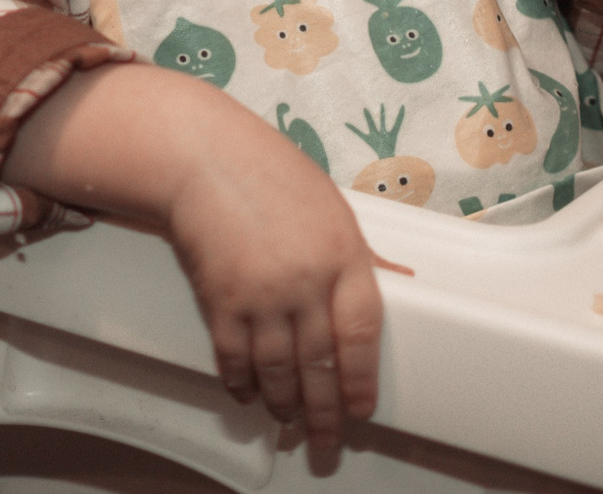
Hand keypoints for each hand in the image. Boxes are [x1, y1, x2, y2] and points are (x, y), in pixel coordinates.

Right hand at [166, 120, 395, 446]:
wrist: (202, 157)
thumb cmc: (269, 172)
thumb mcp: (333, 206)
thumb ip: (363, 252)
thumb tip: (401, 277)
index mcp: (343, 254)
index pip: (361, 335)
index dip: (361, 381)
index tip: (361, 409)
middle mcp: (304, 280)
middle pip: (319, 365)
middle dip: (323, 414)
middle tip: (326, 444)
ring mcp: (260, 293)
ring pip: (277, 370)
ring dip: (283, 404)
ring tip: (288, 423)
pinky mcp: (220, 299)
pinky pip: (234, 357)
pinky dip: (241, 383)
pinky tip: (248, 394)